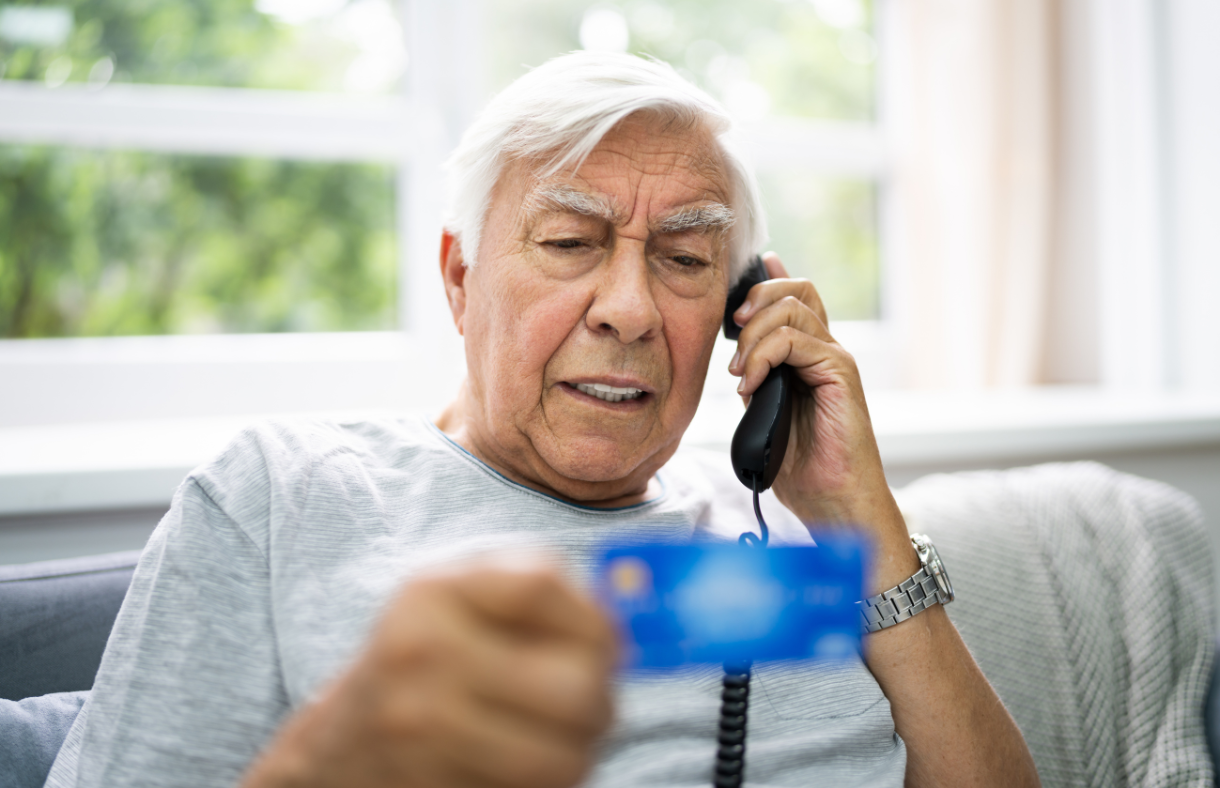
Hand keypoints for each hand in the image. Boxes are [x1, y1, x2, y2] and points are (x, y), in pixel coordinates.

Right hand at [241, 559, 617, 787]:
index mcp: (433, 589)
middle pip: (574, 683)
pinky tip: (518, 766)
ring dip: (578, 755)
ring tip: (559, 741)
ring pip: (560, 757)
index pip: (545, 584)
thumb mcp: (459, 603)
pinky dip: (541, 786)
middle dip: (601, 703)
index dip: (596, 616)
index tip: (605, 642)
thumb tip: (636, 609)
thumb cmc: (421, 663)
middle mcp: (420, 650)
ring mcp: (420, 727)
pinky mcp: (427, 787)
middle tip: (593, 707)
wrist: (337, 748)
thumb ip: (535, 592)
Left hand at [727, 252, 915, 591]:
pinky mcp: (840, 372)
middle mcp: (826, 350)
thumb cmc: (801, 465)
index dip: (767, 279)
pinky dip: (762, 356)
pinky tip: (749, 385)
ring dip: (752, 335)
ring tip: (739, 372)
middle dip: (754, 300)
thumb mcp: (764, 411)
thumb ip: (755, 377)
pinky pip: (796, 340)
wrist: (832, 499)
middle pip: (796, 289)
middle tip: (731, 333)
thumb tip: (735, 353)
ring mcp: (835, 358)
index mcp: (809, 356)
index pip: (794, 297)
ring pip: (792, 308)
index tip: (738, 286)